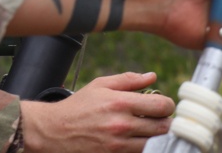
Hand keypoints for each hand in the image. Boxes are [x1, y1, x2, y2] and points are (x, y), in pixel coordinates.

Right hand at [19, 72, 173, 152]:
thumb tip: (152, 76)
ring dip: (156, 137)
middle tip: (159, 119)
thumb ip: (129, 80)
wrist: (54, 132)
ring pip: (154, 144)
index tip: (163, 105)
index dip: (167, 105)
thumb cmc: (78, 106)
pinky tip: (138, 140)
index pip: (162, 106)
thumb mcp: (100, 85)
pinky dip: (143, 147)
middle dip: (165, 122)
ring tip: (149, 130)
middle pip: (163, 127)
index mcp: (120, 103)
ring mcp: (118, 145)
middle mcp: (121, 125)